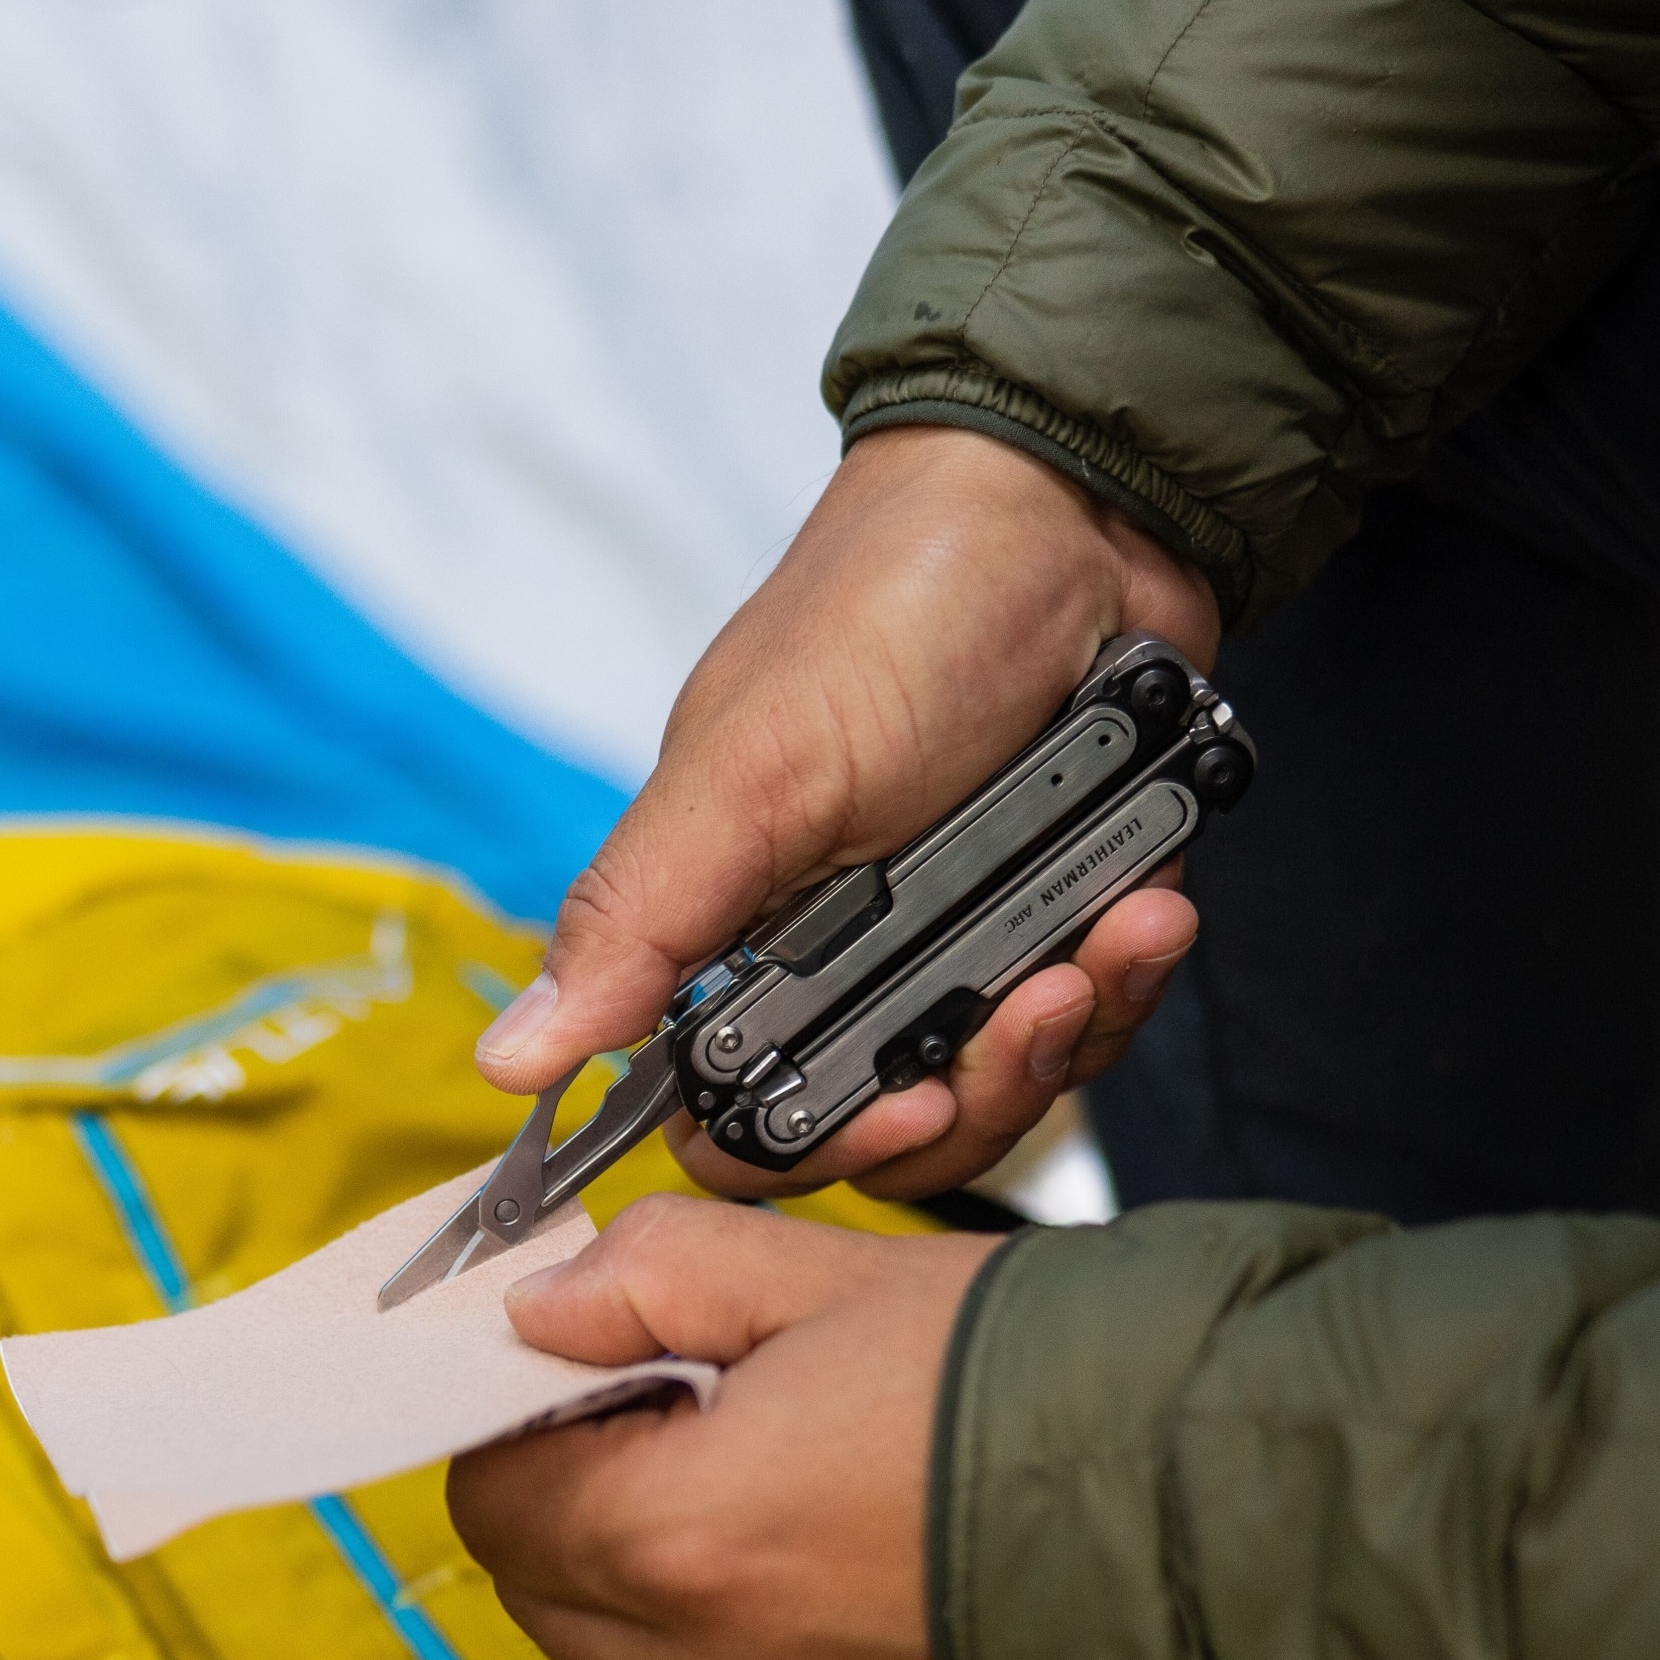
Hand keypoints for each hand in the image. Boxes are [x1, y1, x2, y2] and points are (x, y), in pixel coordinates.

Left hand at [444, 1197, 1001, 1659]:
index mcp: (676, 1539)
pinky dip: (747, 1651)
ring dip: (661, 1580)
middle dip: (580, 1497)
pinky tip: (844, 1570)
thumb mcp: (833, 1280)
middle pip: (548, 1594)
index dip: (524, 1415)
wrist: (1230, 1531)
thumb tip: (544, 1305)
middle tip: (686, 1411)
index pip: (492, 1495)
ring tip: (782, 1485)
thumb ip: (658, 1275)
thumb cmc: (1040, 1392)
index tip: (595, 1367)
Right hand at [474, 427, 1218, 1203]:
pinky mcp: (1058, 923)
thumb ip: (644, 916)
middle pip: (900, 1129)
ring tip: (1110, 935)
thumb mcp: (757, 767)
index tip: (900, 1111)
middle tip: (1032, 1003)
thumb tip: (510, 1054)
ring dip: (1070, 1028)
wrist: (1078, 511)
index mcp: (738, 935)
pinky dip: (1130, 976)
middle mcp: (844, 959)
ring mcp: (959, 946)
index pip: (745, 1119)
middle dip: (980, 1087)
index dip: (817, 1148)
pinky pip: (1098, 1019)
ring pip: (1008, 1089)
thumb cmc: (894, 611)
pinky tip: (1150, 908)